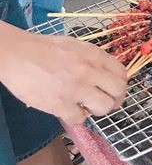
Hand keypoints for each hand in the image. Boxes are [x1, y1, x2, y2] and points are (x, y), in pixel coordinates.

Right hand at [0, 23, 127, 123]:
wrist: (17, 55)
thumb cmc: (43, 48)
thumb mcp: (75, 46)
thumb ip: (93, 59)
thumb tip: (105, 74)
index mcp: (93, 55)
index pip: (122, 73)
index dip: (121, 84)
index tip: (114, 89)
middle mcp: (89, 71)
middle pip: (118, 92)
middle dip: (115, 99)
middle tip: (105, 101)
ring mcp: (76, 89)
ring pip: (104, 107)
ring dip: (97, 109)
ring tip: (86, 105)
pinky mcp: (60, 104)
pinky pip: (80, 119)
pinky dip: (76, 117)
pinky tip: (69, 109)